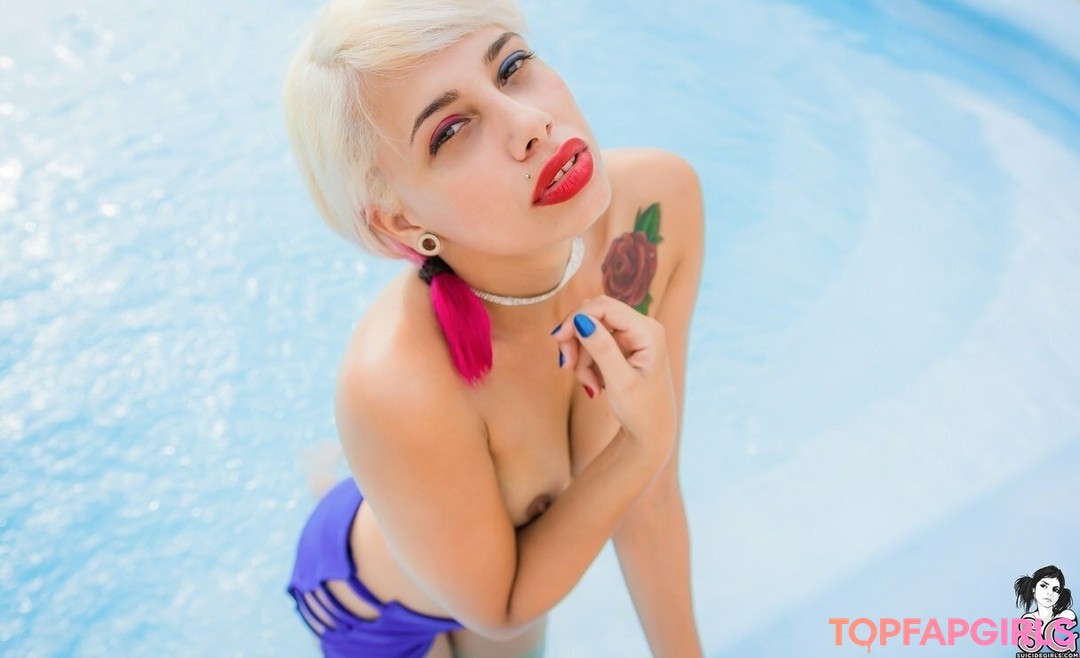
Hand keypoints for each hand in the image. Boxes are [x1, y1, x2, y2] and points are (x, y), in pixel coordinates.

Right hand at [552, 296, 676, 459]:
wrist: (651, 433)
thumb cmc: (642, 410)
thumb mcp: (620, 382)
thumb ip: (602, 349)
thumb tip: (581, 319)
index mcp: (648, 331)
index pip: (604, 306)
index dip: (576, 317)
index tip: (558, 339)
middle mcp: (641, 327)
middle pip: (594, 314)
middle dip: (577, 339)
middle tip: (566, 365)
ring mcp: (632, 336)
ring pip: (589, 331)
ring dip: (581, 357)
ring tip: (590, 385)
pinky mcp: (622, 346)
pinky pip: (593, 344)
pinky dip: (587, 363)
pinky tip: (595, 384)